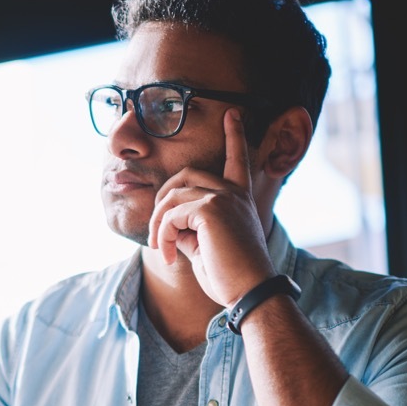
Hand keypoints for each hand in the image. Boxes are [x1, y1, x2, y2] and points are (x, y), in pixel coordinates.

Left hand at [147, 108, 275, 305]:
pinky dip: (161, 234)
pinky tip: (168, 254)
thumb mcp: (206, 247)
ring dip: (157, 224)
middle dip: (161, 201)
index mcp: (239, 198)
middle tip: (156, 234)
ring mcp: (223, 198)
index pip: (238, 159)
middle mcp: (233, 193)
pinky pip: (170, 214)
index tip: (233, 113)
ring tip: (161, 248)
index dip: (235, 135)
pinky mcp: (210, 210)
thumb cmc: (231, 277)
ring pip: (171, 196)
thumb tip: (167, 224)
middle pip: (184, 176)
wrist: (250, 293)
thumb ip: (189, 228)